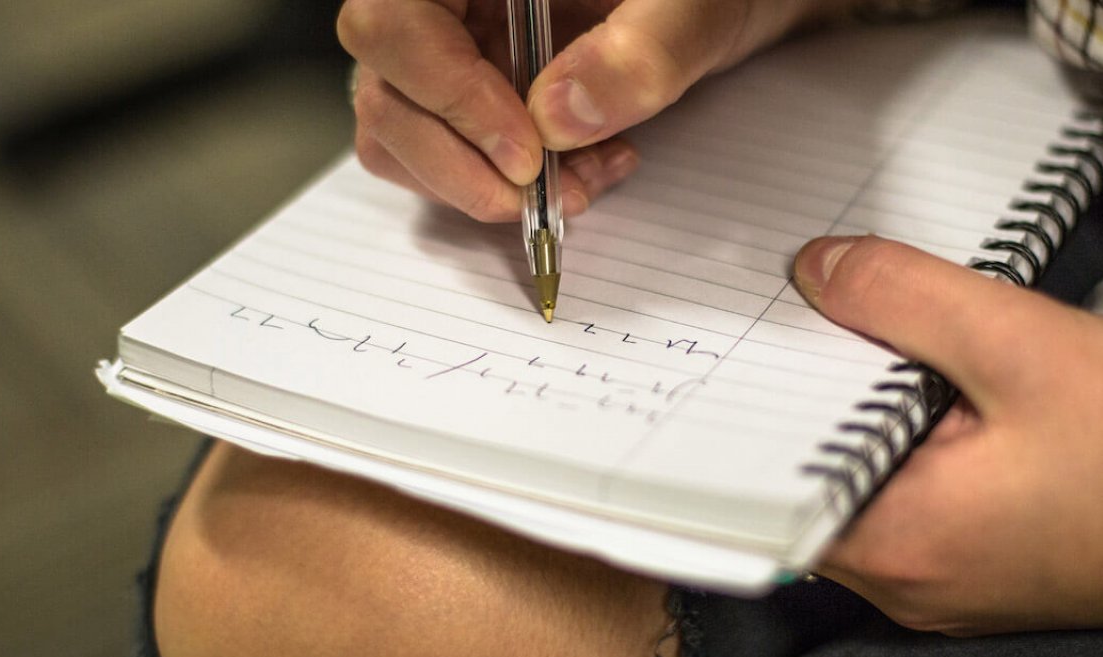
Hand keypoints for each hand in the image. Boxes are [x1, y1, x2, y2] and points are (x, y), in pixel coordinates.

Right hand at [337, 0, 831, 220]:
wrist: (717, 5)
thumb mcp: (692, 6)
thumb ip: (639, 51)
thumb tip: (558, 119)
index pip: (393, 21)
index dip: (445, 92)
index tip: (524, 152)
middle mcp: (442, 3)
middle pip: (386, 86)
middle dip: (460, 161)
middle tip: (541, 192)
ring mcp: (447, 48)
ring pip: (400, 132)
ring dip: (478, 184)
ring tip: (575, 183)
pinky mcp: (466, 97)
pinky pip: (443, 156)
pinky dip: (499, 186)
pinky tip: (578, 172)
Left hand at [793, 236, 1102, 634]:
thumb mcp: (1026, 344)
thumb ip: (904, 300)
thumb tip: (815, 270)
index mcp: (902, 548)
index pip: (771, 478)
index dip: (754, 397)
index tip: (747, 327)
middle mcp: (911, 585)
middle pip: (813, 477)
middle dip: (808, 390)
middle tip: (801, 304)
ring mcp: (951, 583)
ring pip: (865, 482)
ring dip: (864, 408)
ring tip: (867, 328)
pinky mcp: (990, 564)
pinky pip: (916, 495)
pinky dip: (910, 435)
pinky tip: (931, 377)